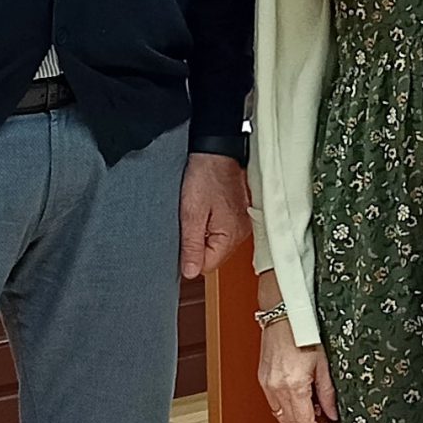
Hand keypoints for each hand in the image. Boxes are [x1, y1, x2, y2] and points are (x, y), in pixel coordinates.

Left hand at [180, 152, 251, 280]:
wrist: (216, 149)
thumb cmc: (205, 176)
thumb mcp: (191, 213)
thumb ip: (191, 245)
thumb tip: (189, 273)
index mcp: (230, 236)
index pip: (207, 266)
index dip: (190, 256)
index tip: (182, 238)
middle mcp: (240, 233)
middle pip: (212, 255)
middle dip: (196, 244)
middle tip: (188, 222)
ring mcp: (240, 223)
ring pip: (215, 242)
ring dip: (202, 233)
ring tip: (196, 212)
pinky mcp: (237, 214)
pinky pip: (221, 230)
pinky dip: (209, 223)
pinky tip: (203, 208)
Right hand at [257, 321, 336, 422]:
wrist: (284, 315)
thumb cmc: (304, 332)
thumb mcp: (323, 364)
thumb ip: (327, 393)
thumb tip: (332, 413)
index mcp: (294, 385)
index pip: (305, 422)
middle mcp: (277, 387)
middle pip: (293, 422)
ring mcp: (267, 384)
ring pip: (282, 415)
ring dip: (298, 419)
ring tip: (315, 412)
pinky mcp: (263, 379)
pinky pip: (274, 404)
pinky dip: (287, 408)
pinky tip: (300, 400)